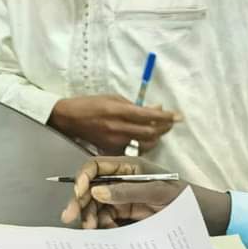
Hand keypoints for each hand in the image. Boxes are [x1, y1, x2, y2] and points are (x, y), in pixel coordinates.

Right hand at [49, 95, 180, 153]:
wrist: (68, 119)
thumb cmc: (89, 104)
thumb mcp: (112, 98)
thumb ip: (134, 105)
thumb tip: (155, 108)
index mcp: (118, 111)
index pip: (149, 116)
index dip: (166, 116)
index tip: (179, 116)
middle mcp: (118, 128)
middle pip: (151, 132)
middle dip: (164, 128)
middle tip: (169, 122)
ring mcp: (115, 141)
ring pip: (145, 144)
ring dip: (155, 138)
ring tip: (156, 131)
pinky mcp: (111, 150)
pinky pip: (133, 151)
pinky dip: (141, 145)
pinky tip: (142, 139)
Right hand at [58, 156, 230, 232]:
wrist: (208, 219)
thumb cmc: (186, 199)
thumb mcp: (158, 193)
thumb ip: (127, 191)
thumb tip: (95, 191)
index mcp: (128, 167)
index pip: (96, 166)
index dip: (83, 177)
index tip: (79, 193)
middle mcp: (121, 180)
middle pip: (90, 187)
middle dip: (80, 201)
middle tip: (69, 217)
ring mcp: (123, 198)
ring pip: (95, 204)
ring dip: (90, 216)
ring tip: (91, 229)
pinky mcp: (126, 214)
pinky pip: (106, 218)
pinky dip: (101, 226)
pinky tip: (103, 233)